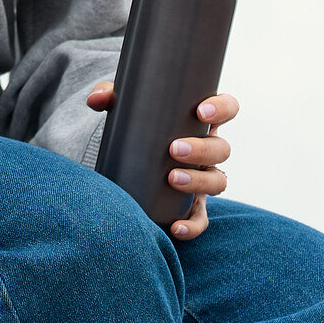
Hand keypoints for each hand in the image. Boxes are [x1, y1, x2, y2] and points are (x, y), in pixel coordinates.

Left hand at [87, 84, 237, 239]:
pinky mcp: (191, 207)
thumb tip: (97, 98)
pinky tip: (175, 226)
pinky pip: (200, 219)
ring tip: (172, 179)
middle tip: (173, 149)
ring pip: (218, 182)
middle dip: (202, 149)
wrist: (127, 165)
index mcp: (199, 122)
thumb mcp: (124, 110)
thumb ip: (108, 96)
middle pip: (221, 149)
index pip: (226, 108)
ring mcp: (202, 180)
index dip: (222, 108)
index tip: (200, 112)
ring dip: (199, 181)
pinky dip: (191, 226)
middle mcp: (207, 151)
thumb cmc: (136, 129)